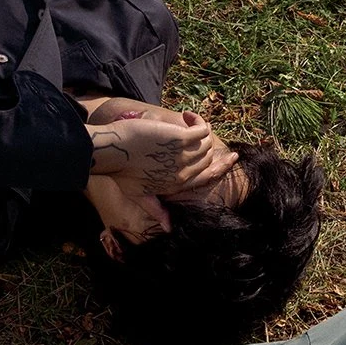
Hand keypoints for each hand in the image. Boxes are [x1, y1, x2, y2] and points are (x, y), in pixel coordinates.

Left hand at [86, 113, 236, 194]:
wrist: (113, 152)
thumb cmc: (121, 172)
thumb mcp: (140, 195)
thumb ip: (156, 209)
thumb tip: (169, 229)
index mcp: (177, 185)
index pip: (207, 176)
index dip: (222, 166)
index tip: (232, 157)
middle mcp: (184, 173)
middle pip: (208, 157)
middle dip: (209, 144)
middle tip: (202, 130)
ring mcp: (184, 156)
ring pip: (207, 142)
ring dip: (202, 128)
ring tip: (189, 120)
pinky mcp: (181, 138)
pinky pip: (202, 129)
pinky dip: (198, 120)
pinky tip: (187, 115)